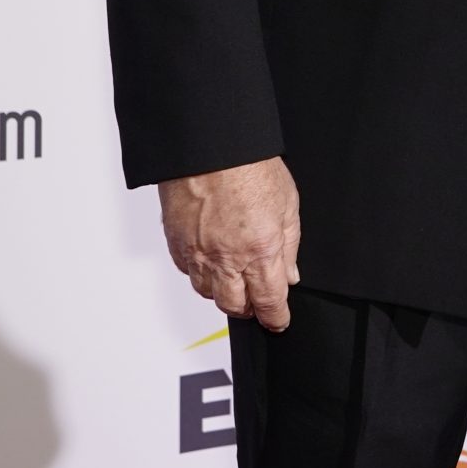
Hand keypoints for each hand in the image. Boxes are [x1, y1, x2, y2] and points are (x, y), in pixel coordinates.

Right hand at [159, 156, 302, 330]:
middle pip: (235, 306)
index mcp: (260, 250)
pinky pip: (187, 271)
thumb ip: (290, 244)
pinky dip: (199, 273)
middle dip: (249, 309)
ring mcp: (198, 253)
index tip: (278, 322)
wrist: (209, 146)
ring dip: (223, 292)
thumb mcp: (287, 203)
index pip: (268, 301)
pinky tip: (209, 261)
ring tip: (234, 279)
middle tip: (256, 301)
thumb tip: (289, 274)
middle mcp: (226, 258)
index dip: (275, 317)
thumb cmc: (249, 166)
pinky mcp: (176, 242)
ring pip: (208, 293)